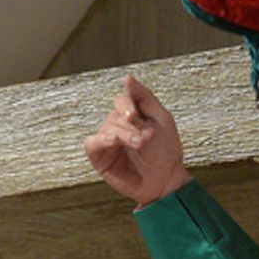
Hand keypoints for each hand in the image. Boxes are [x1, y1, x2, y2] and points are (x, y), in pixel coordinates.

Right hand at [84, 74, 189, 205]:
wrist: (166, 180)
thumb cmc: (165, 151)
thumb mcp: (161, 118)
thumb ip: (144, 96)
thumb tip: (126, 78)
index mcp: (130, 114)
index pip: (121, 100)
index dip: (127, 106)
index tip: (136, 116)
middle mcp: (117, 125)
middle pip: (115, 116)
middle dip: (130, 127)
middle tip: (145, 140)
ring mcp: (107, 142)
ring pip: (107, 129)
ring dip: (123, 135)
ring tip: (139, 145)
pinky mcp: (100, 158)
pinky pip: (92, 144)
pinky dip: (101, 141)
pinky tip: (113, 142)